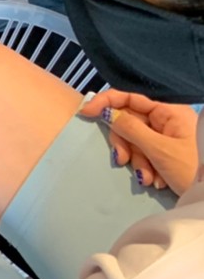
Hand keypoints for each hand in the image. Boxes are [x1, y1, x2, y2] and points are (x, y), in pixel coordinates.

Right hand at [81, 90, 199, 194]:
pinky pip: (144, 155)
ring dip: (137, 161)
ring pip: (134, 142)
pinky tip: (156, 180)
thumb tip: (106, 113)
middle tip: (122, 161)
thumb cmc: (192, 169)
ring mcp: (166, 138)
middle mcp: (166, 121)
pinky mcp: (165, 154)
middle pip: (128, 122)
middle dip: (125, 144)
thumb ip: (130, 129)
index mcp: (169, 112)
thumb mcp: (159, 150)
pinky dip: (145, 168)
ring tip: (149, 179)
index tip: (86, 112)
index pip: (131, 97)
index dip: (107, 102)